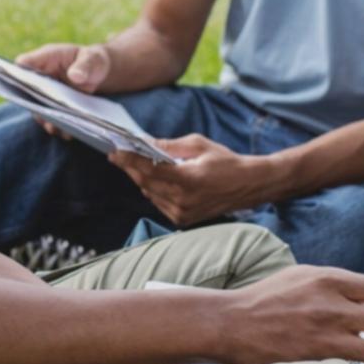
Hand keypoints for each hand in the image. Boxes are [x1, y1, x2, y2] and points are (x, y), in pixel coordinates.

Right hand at [16, 43, 112, 138]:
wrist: (99, 74)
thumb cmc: (93, 61)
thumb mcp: (94, 60)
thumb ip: (85, 66)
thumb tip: (75, 76)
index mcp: (46, 58)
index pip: (23, 63)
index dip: (16, 73)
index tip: (20, 84)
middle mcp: (40, 77)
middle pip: (25, 90)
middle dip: (32, 103)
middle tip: (41, 113)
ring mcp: (44, 94)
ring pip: (36, 108)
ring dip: (44, 118)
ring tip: (55, 127)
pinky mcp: (52, 108)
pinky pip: (49, 119)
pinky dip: (57, 126)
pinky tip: (67, 133)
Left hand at [109, 135, 266, 225]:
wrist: (248, 185)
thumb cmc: (225, 161)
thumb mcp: (198, 145)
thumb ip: (169, 146)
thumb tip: (145, 142)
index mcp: (188, 180)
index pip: (149, 170)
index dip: (129, 160)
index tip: (115, 151)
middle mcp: (183, 200)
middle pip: (145, 182)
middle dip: (131, 167)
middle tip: (118, 155)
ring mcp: (182, 214)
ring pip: (149, 194)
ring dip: (141, 179)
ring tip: (135, 164)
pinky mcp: (183, 220)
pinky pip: (159, 203)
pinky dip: (153, 190)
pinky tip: (155, 179)